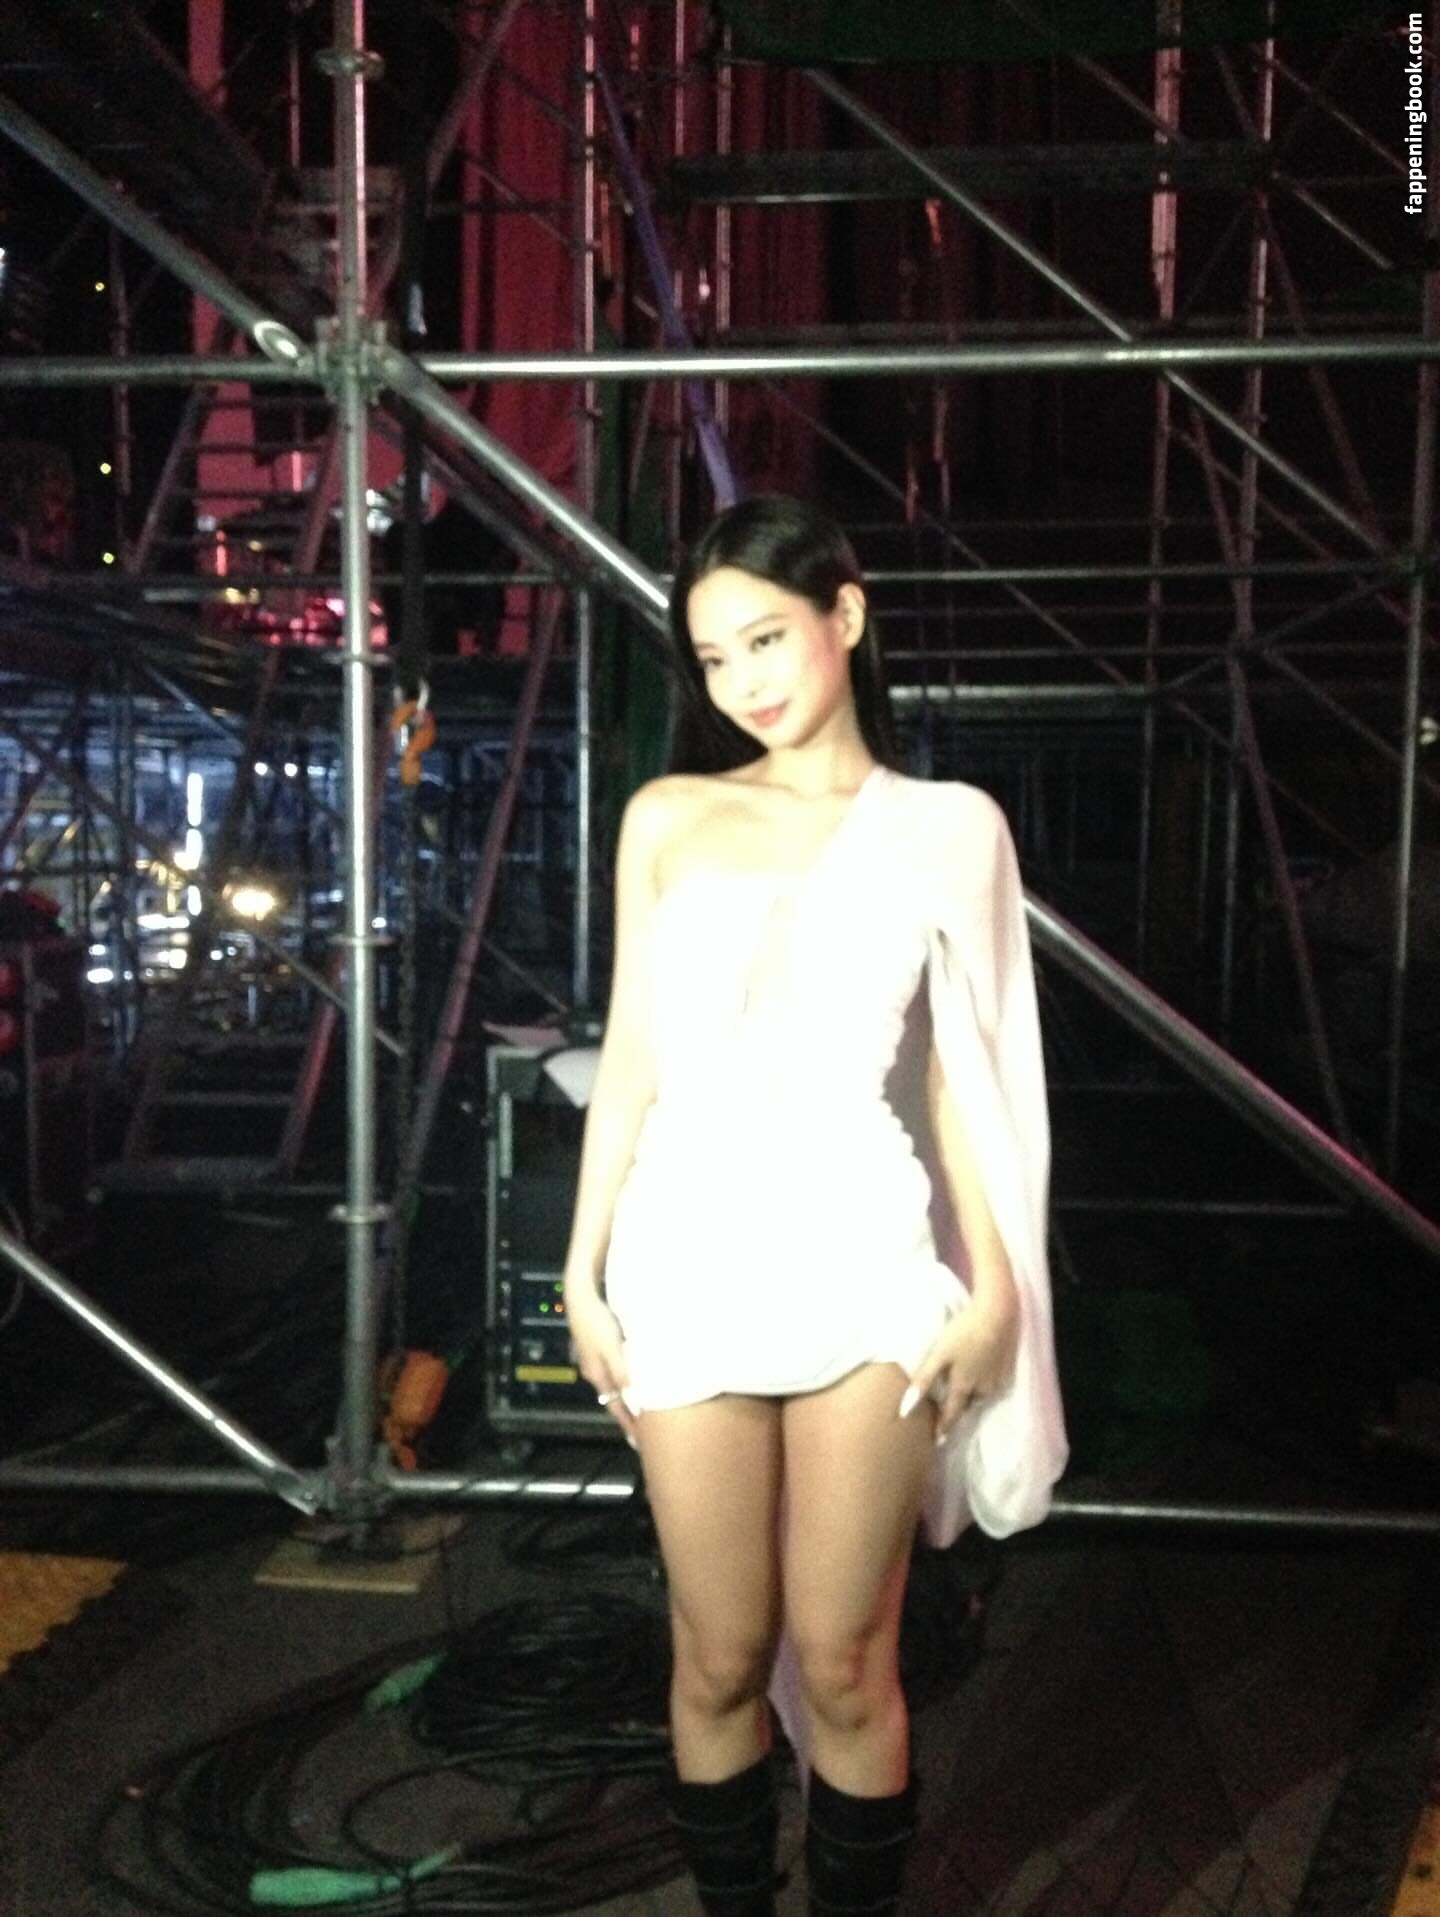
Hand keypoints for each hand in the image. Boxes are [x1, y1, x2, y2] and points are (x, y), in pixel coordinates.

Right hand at [564, 1280, 639, 1446]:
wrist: (579, 1296)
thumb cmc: (597, 1320)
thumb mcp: (611, 1347)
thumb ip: (621, 1371)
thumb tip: (633, 1397)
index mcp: (598, 1375)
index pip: (616, 1407)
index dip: (629, 1424)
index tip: (640, 1441)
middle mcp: (594, 1371)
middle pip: (613, 1399)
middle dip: (628, 1414)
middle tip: (641, 1431)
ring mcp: (593, 1360)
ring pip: (612, 1385)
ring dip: (626, 1397)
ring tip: (639, 1409)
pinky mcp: (596, 1347)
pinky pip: (612, 1371)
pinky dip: (623, 1380)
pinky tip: (629, 1377)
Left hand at [901, 1276, 1019, 1445]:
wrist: (998, 1313)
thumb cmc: (964, 1332)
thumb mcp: (939, 1354)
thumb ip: (924, 1380)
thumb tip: (905, 1408)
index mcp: (964, 1387)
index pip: (951, 1415)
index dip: (943, 1428)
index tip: (937, 1440)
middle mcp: (983, 1390)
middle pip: (967, 1406)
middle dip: (958, 1412)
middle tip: (948, 1417)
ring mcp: (997, 1380)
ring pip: (981, 1394)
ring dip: (972, 1395)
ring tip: (963, 1389)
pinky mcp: (1007, 1370)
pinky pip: (992, 1383)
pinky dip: (983, 1381)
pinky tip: (979, 1370)